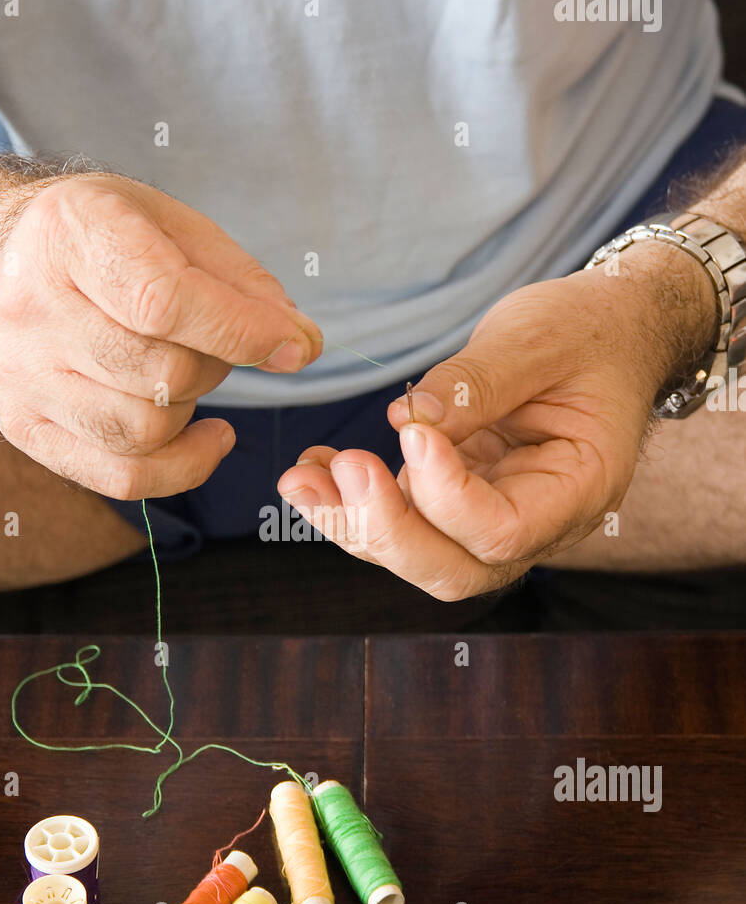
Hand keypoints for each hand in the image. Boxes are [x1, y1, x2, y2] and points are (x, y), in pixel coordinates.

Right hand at [0, 174, 320, 497]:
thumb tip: (299, 344)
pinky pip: (122, 479)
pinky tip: (202, 434)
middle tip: (212, 341)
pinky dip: (182, 467)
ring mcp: (22, 377)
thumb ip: (241, 281)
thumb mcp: (171, 224)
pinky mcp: (24, 428)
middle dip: (215, 366)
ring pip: (144, 431)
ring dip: (190, 410)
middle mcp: (32, 310)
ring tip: (184, 374)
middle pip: (162, 374)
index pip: (163, 301)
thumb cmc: (103, 241)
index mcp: (72, 235)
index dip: (241, 332)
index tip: (294, 345)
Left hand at [278, 252, 714, 598]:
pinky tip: (313, 469)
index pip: (503, 530)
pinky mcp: (455, 502)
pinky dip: (351, 503)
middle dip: (388, 530)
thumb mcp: (542, 339)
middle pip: (454, 570)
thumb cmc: (587, 333)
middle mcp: (537, 524)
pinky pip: (401, 521)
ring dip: (352, 522)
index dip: (447, 495)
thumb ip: (481, 381)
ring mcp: (492, 519)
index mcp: (578, 490)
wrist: (603, 335)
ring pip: (417, 555)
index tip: (411, 433)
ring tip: (300, 479)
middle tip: (346, 468)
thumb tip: (408, 420)